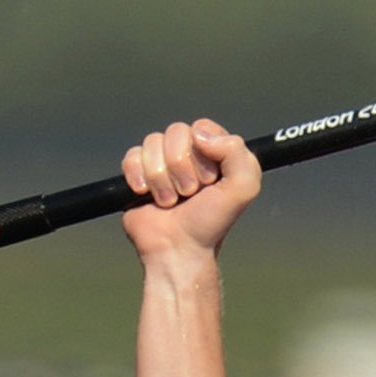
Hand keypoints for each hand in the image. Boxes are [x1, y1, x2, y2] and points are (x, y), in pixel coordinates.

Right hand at [118, 118, 261, 263]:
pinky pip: (132, 156)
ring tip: (169, 201)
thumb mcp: (243, 188)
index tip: (209, 179)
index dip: (203, 151)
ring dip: (161, 177)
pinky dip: (138, 176)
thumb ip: (237, 152)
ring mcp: (162, 162)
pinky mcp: (138, 173)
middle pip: (176, 132)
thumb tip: (199, 134)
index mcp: (214, 152)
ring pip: (152, 142)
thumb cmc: (210, 222)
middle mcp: (188, 153)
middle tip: (189, 194)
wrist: (177, 248)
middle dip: (181, 166)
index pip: (202, 127)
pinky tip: (145, 195)